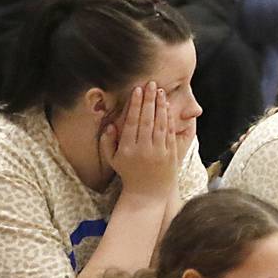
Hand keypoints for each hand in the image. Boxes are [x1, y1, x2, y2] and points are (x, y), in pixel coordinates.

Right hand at [101, 82, 178, 198]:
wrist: (147, 193)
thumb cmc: (128, 173)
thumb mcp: (113, 159)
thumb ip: (107, 142)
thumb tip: (109, 125)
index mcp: (128, 149)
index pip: (132, 122)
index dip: (135, 105)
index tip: (137, 90)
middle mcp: (144, 149)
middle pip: (147, 120)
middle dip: (149, 100)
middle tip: (151, 84)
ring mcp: (159, 152)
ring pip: (160, 125)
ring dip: (160, 106)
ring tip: (160, 92)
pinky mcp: (170, 155)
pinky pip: (170, 134)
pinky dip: (169, 120)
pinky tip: (167, 108)